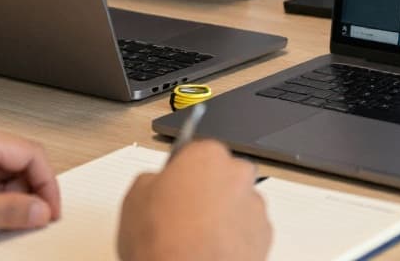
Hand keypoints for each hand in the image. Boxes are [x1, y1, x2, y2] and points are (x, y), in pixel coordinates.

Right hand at [118, 140, 270, 260]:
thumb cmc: (166, 241)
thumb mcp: (134, 199)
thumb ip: (151, 180)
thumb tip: (154, 185)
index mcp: (207, 155)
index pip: (195, 152)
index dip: (181, 172)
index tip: (174, 185)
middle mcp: (238, 174)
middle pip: (221, 175)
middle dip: (206, 190)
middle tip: (182, 213)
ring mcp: (254, 204)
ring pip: (236, 202)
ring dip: (221, 214)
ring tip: (195, 237)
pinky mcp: (265, 234)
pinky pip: (246, 229)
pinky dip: (233, 236)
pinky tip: (210, 248)